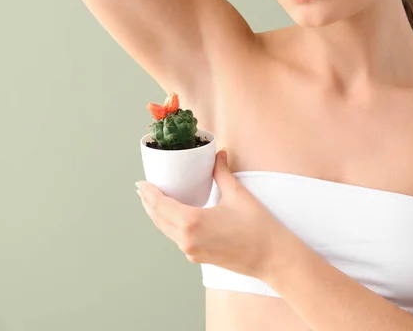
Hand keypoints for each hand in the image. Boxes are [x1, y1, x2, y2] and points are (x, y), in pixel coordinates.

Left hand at [135, 150, 290, 279]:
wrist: (272, 258)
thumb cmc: (258, 228)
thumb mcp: (238, 194)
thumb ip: (222, 173)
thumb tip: (219, 154)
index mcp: (192, 222)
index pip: (160, 205)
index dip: (148, 193)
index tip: (141, 183)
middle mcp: (187, 240)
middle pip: (158, 219)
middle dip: (148, 203)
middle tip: (143, 189)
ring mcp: (191, 251)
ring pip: (166, 230)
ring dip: (157, 215)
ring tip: (154, 201)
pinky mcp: (198, 258)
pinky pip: (177, 238)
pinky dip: (170, 225)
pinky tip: (174, 217)